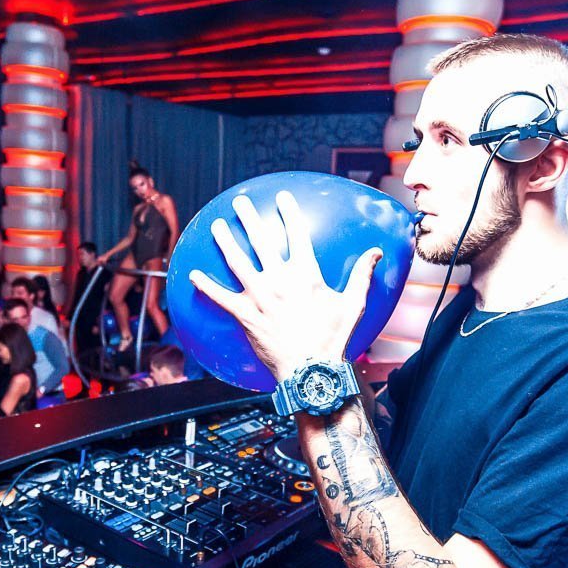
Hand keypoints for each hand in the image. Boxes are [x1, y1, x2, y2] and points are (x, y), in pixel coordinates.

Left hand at [188, 190, 380, 382]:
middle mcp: (279, 280)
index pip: (296, 234)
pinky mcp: (245, 316)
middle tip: (239, 202)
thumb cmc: (333, 339)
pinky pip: (220, 298)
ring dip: (225, 241)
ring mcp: (259, 297)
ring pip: (236, 262)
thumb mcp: (353, 305)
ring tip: (216, 225)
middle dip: (248, 217)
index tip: (282, 197)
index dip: (289, 212)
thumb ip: (362, 275)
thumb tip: (376, 252)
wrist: (311, 371)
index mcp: (305, 274)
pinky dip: (205, 285)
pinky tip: (191, 274)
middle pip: (260, 240)